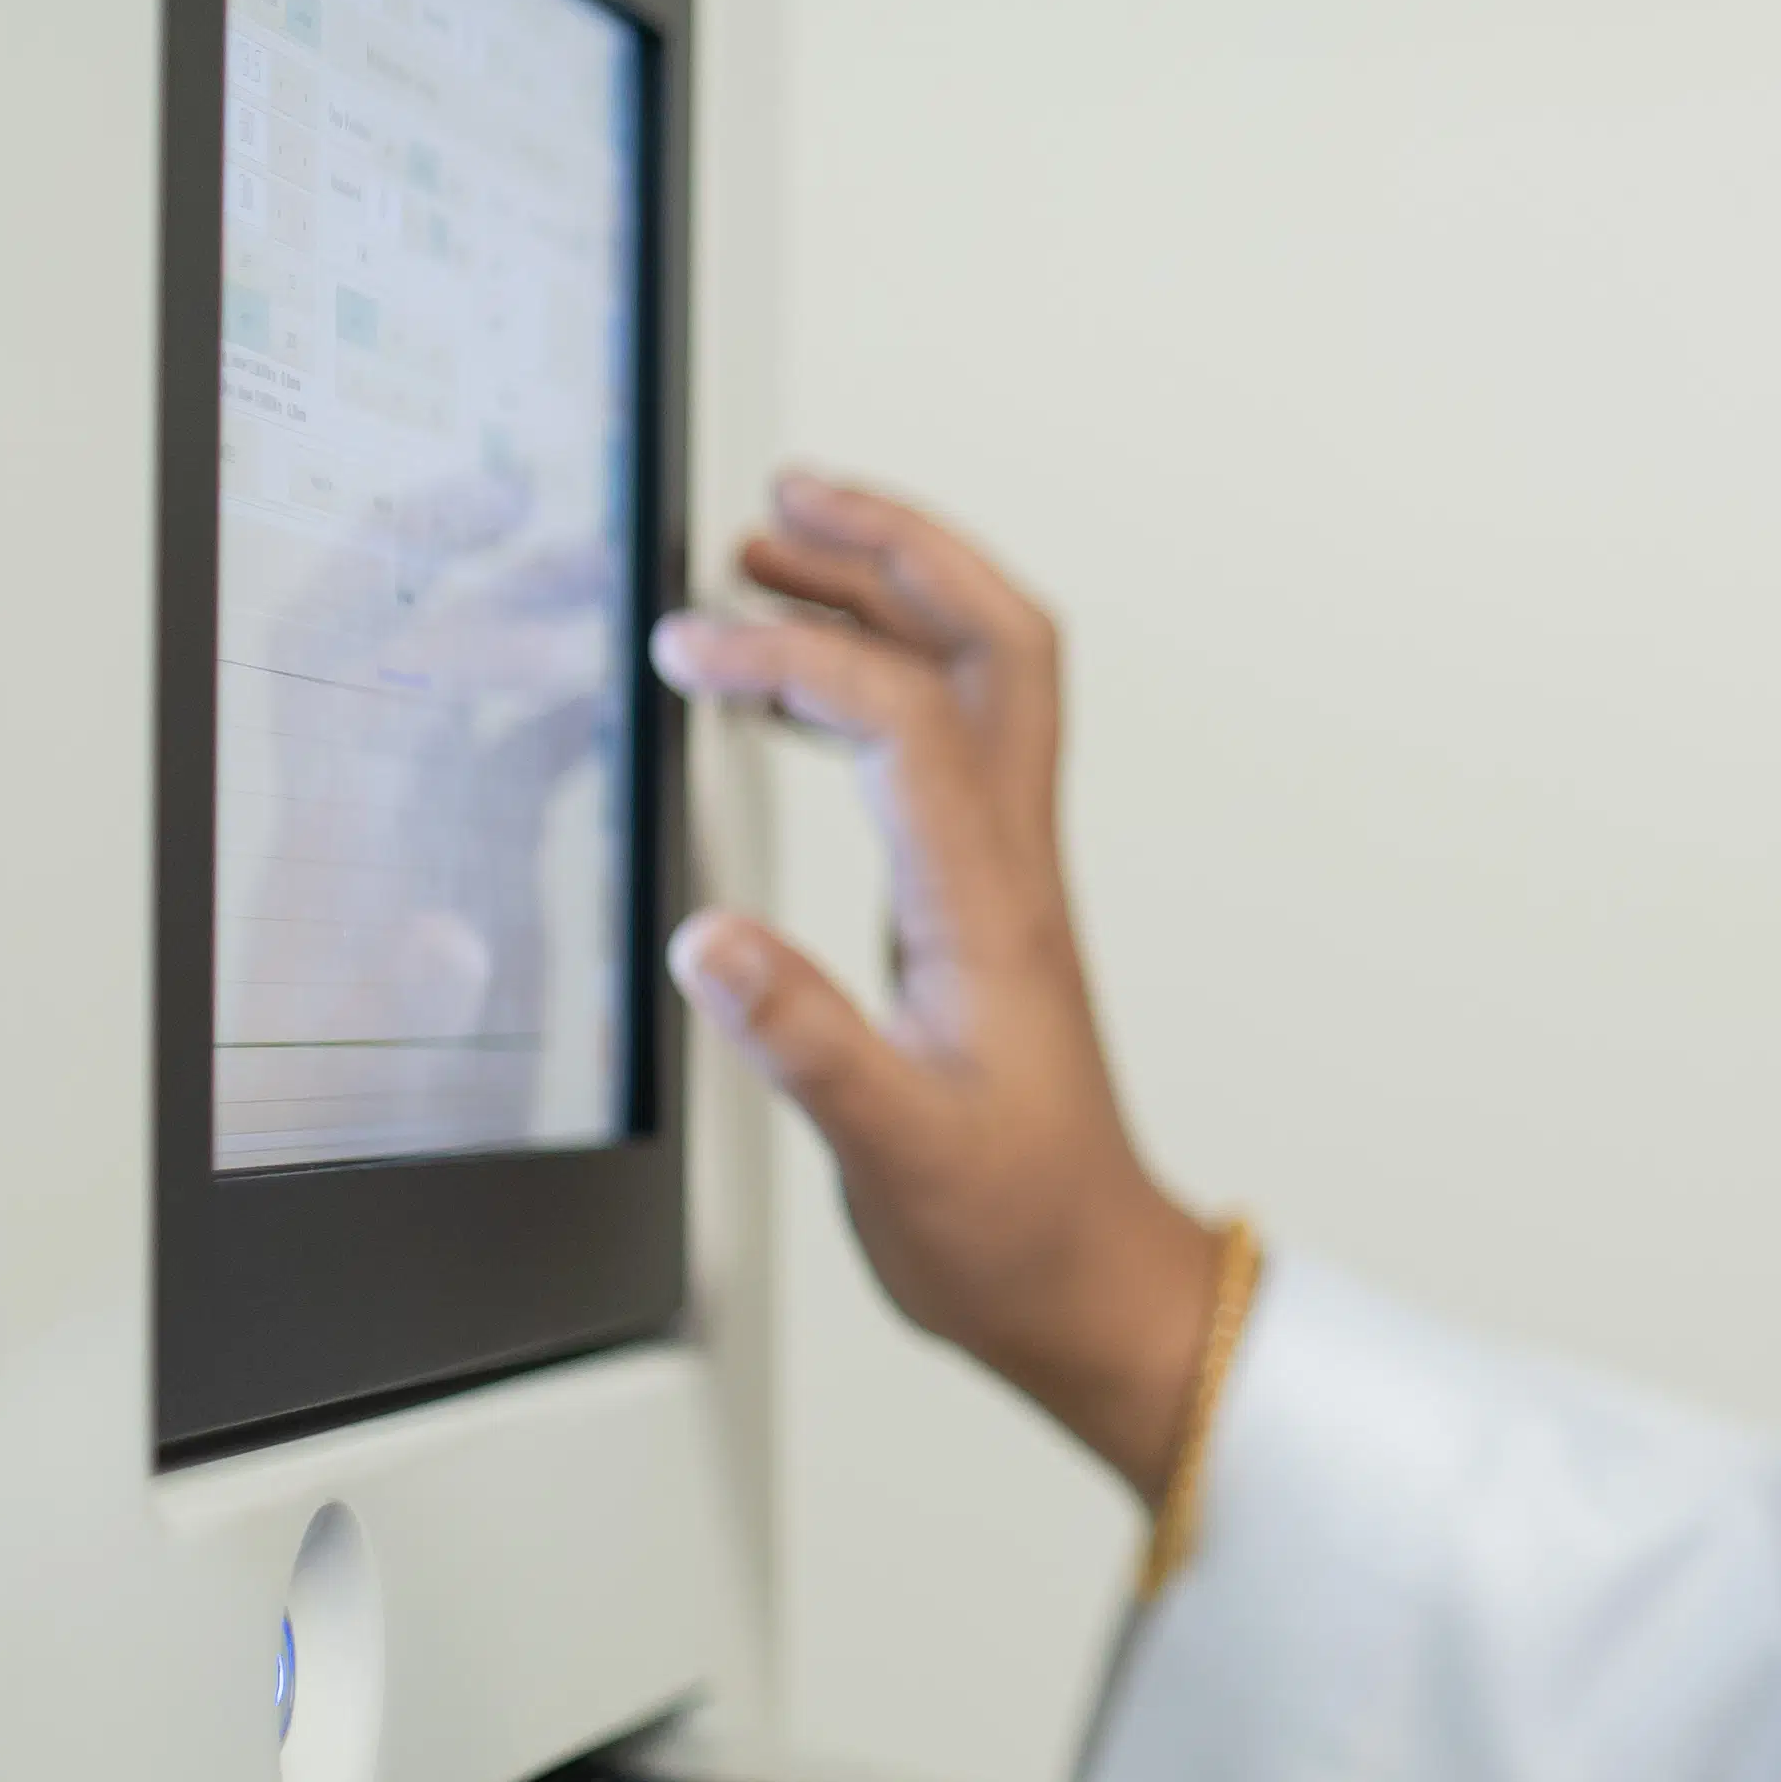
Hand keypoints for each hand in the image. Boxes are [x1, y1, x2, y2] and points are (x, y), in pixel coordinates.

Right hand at [653, 470, 1224, 1487]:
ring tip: (775, 549)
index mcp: (988, 910)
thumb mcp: (895, 1157)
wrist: (1095, 1283)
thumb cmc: (1010, 1233)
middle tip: (780, 498)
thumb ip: (807, 1045)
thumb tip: (708, 939)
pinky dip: (881, 676)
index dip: (796, 657)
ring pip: (983, 676)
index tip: (685, 646)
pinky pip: (951, 739)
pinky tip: (799, 693)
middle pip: (993, 643)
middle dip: (895, 546)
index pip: (906, 722)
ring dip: (893, 592)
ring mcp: (1007, 874)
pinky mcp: (985, 900)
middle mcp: (1012, 867)